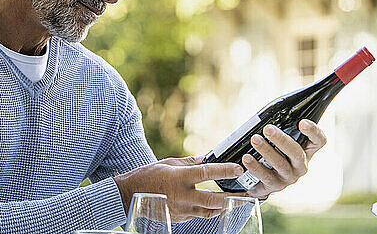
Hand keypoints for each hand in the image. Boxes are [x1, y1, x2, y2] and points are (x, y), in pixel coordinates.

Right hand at [113, 156, 245, 221]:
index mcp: (180, 177)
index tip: (238, 169)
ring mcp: (181, 210)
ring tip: (236, 201)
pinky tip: (216, 206)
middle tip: (247, 194)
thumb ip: (191, 162)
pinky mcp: (179, 219)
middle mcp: (182, 195)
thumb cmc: (150, 175)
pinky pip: (199, 215)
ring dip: (224, 206)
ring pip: (209, 212)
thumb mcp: (170, 163)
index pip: (206, 173)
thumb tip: (208, 158)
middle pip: (214, 200)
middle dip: (232, 198)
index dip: (224, 170)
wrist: (130, 195)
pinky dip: (209, 211)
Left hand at [243, 119, 326, 198]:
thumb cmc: (273, 150)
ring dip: (266, 151)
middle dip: (281, 140)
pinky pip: (266, 176)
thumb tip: (269, 110)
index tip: (302, 122)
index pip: (319, 141)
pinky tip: (246, 158)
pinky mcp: (274, 186)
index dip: (314, 132)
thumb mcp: (279, 139)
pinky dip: (255, 166)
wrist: (262, 178)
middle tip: (267, 129)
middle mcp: (301, 165)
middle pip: (297, 153)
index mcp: (307, 150)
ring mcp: (288, 177)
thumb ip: (280, 126)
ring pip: (280, 164)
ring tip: (254, 139)